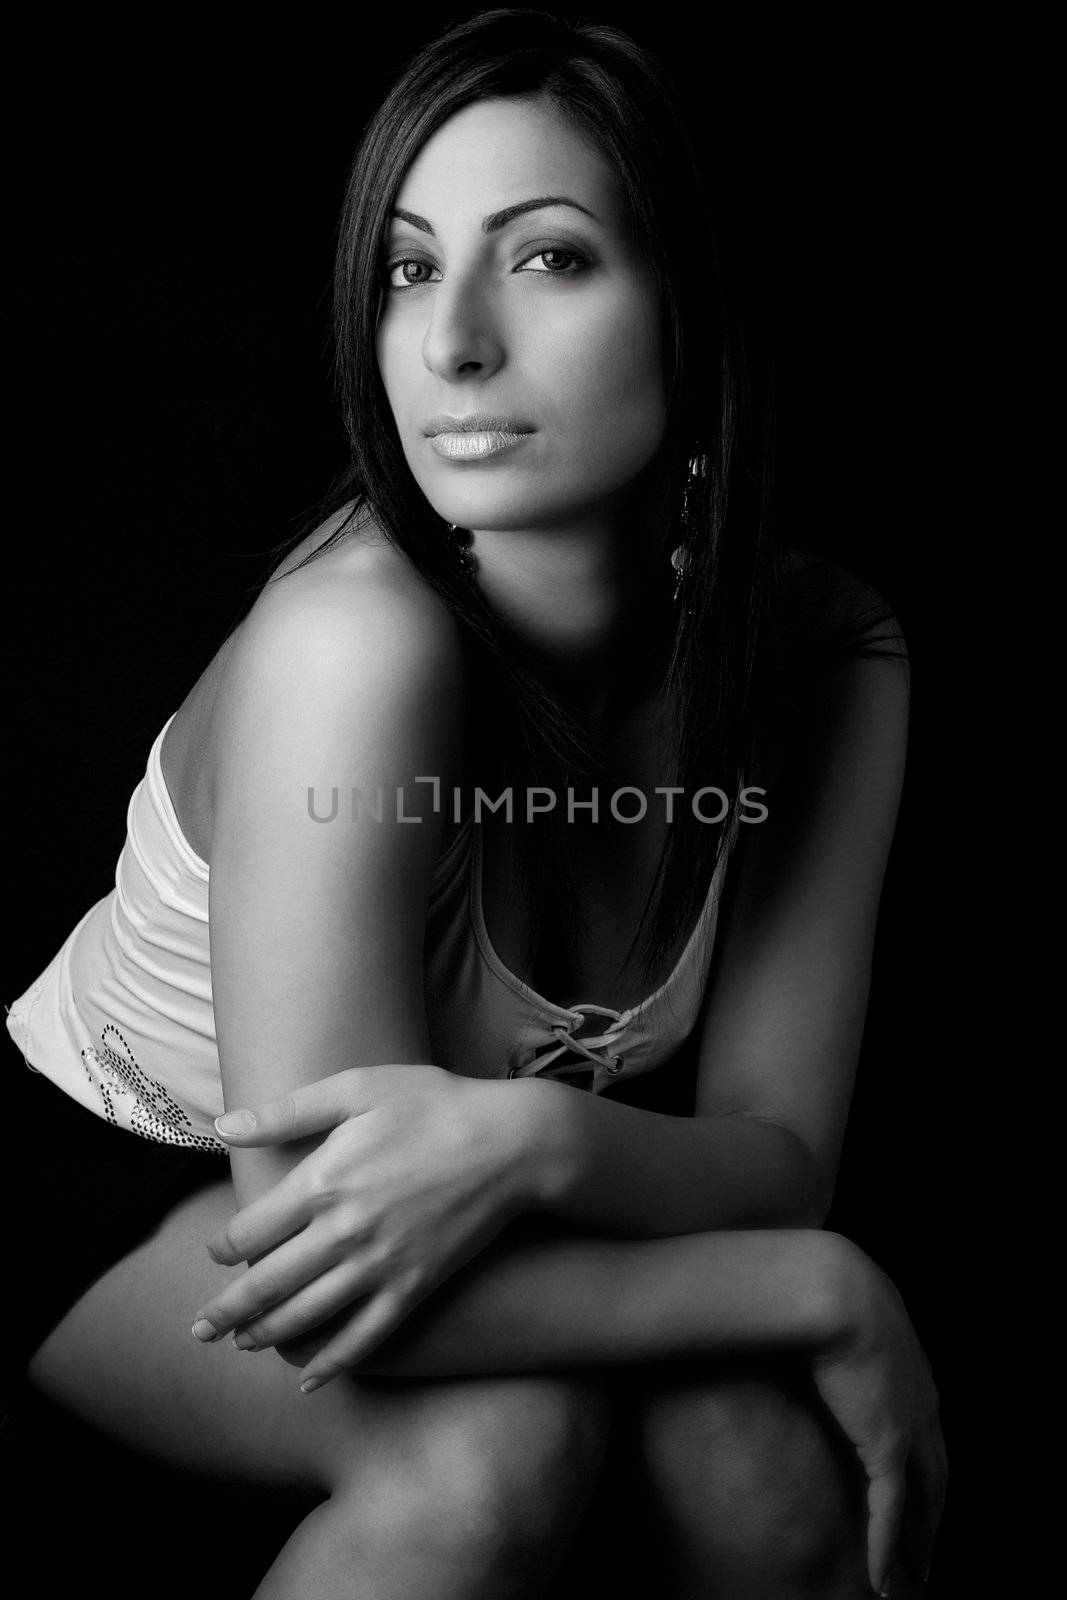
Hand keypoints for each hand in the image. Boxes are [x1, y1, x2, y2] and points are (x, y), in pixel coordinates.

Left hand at [191, 1064, 537, 1384]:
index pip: (251, 1230)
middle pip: (267, 1284)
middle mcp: (343, 1231)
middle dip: (227, 1311)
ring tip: (243, 1345)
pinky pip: (365, 1337)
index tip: (217, 1253)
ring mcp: (380, 1265)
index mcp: (323, 1179)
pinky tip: (309, 1380)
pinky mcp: (415, 1288)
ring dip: (266, 1336)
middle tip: (200, 1330)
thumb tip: (224, 1126)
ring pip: (307, 1315)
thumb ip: (288, 1110)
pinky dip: (333, 1363)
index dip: (225, 1247)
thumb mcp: (358, 1087)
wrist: (511, 1143)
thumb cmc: (433, 1104)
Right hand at [810, 1238, 946, 1596]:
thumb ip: (834, 1323)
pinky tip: (879, 1576)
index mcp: (911, 1363)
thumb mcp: (837, 1301)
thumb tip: (803, 1323)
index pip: (926, 1423)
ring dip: (920, 1538)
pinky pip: (890, 1511)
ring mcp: (909, 1424)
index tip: (917, 1480)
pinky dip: (885, 1546)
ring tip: (913, 1570)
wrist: (827, 1285)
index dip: (924, 1457)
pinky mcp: (887, 1445)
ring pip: (926, 1498)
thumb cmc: (820, 1281)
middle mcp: (922, 1398)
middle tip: (927, 1542)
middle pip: (938, 1468)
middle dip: (934, 1507)